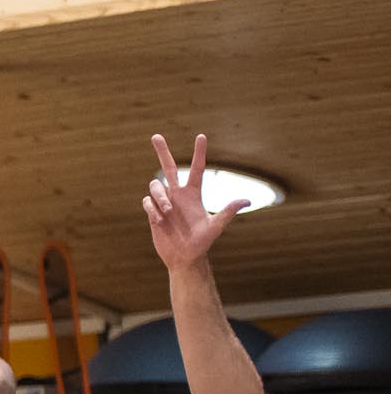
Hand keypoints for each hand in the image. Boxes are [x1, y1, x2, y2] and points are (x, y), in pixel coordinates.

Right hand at [143, 133, 253, 271]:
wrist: (184, 257)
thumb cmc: (202, 243)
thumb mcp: (216, 227)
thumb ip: (227, 212)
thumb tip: (247, 200)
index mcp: (194, 194)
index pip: (197, 168)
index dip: (199, 152)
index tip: (201, 136)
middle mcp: (178, 195)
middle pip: (168, 167)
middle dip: (162, 151)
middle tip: (156, 136)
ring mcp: (164, 203)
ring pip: (155, 186)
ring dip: (160, 197)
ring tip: (166, 212)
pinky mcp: (152, 213)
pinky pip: (147, 202)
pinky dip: (152, 208)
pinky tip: (159, 220)